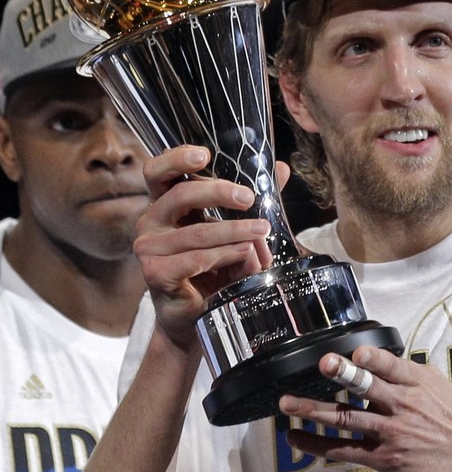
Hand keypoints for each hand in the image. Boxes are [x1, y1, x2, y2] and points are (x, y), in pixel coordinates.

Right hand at [133, 145, 278, 349]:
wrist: (198, 317)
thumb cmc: (215, 268)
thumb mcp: (236, 229)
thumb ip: (251, 199)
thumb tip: (283, 168)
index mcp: (166, 204)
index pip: (159, 171)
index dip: (177, 158)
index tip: (204, 155)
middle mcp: (151, 222)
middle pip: (180, 194)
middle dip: (219, 192)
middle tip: (248, 198)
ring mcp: (149, 249)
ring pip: (197, 232)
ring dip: (234, 231)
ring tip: (261, 231)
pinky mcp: (154, 274)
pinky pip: (194, 259)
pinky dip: (224, 255)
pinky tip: (244, 254)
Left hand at [279, 345, 451, 471]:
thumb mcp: (437, 385)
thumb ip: (406, 372)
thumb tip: (380, 360)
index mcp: (416, 382)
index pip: (391, 365)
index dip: (373, 359)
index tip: (355, 353)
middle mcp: (402, 405)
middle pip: (367, 388)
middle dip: (343, 375)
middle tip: (323, 364)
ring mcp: (392, 433)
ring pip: (347, 419)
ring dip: (313, 411)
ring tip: (286, 404)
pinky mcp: (385, 458)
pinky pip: (345, 450)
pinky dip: (318, 446)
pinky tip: (297, 439)